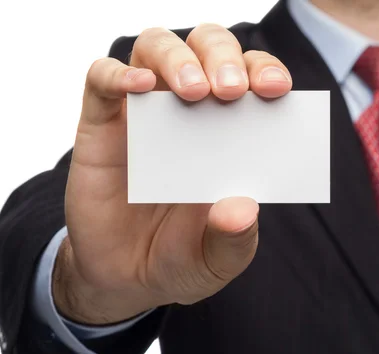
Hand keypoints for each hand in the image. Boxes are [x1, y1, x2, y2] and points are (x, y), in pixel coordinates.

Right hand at [54, 25, 291, 323]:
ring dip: (178, 58)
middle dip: (224, 57)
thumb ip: (234, 238)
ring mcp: (146, 114)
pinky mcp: (101, 125)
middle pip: (207, 48)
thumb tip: (242, 207)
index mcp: (231, 132)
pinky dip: (118, 74)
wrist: (125, 279)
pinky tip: (139, 87)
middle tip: (232, 91)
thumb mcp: (217, 260)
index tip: (276, 89)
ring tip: (194, 91)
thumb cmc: (181, 258)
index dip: (266, 72)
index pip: (253, 78)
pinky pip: (102, 80)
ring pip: (157, 48)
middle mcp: (191, 112)